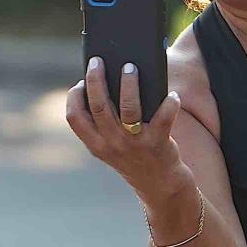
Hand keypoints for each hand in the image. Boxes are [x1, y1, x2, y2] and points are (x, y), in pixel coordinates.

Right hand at [67, 57, 196, 212]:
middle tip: (98, 61)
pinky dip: (169, 103)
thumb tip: (110, 80)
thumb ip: (105, 123)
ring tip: (130, 67)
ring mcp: (135, 144)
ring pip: (129, 108)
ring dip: (129, 84)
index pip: (74, 118)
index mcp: (96, 144)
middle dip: (96, 79)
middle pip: (99, 106)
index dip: (74, 97)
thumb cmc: (135, 155)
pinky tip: (172, 94)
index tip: (80, 82)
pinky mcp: (158, 144)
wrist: (160, 186)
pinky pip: (164, 118)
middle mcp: (112, 145)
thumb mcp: (112, 146)